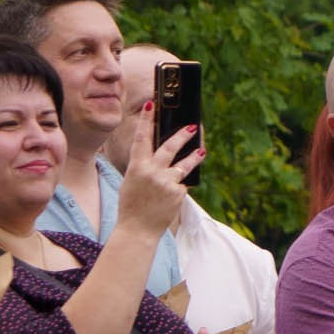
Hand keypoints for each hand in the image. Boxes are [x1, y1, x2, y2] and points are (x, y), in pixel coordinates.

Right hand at [116, 102, 200, 236]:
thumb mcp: (131, 181)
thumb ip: (144, 167)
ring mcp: (166, 182)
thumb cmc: (132, 204)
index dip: (148, 120)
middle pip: (169, 147)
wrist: (138, 228)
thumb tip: (159, 156)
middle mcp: (152, 171)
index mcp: (136, 167)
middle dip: (182, 135)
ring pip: (184, 164)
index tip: (153, 104)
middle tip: (193, 126)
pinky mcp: (178, 192)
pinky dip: (179, 187)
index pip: (142, 138)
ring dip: (194, 156)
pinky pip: (182, 184)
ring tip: (202, 149)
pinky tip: (171, 196)